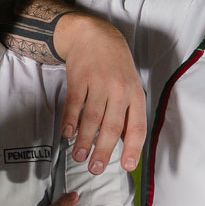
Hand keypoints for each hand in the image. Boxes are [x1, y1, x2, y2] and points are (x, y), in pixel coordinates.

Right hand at [57, 14, 146, 173]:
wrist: (95, 36)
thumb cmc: (115, 66)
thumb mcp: (130, 86)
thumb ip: (128, 113)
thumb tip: (125, 142)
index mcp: (136, 95)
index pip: (137, 127)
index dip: (133, 148)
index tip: (126, 167)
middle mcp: (120, 90)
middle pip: (112, 126)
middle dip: (104, 150)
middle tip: (95, 169)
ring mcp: (99, 83)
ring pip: (92, 118)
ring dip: (84, 140)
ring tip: (78, 157)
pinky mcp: (80, 77)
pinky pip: (74, 103)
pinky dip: (70, 120)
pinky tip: (67, 134)